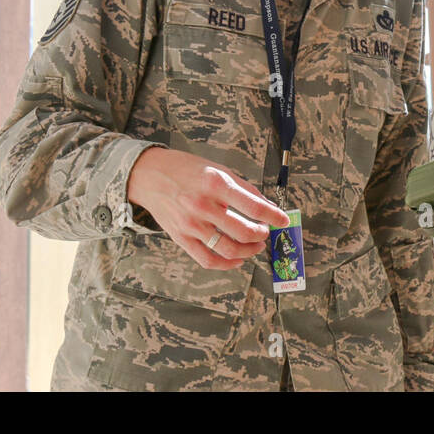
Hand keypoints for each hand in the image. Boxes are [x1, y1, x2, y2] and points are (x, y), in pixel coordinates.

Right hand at [127, 147, 290, 270]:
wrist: (150, 176)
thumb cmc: (186, 170)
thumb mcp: (218, 170)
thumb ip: (243, 188)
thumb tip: (267, 206)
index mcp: (216, 184)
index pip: (253, 206)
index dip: (273, 216)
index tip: (283, 220)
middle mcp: (203, 205)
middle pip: (243, 231)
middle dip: (261, 235)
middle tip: (266, 232)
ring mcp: (191, 225)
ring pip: (228, 249)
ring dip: (248, 251)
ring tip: (255, 245)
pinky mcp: (181, 238)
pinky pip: (207, 259)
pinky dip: (227, 263)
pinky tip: (237, 259)